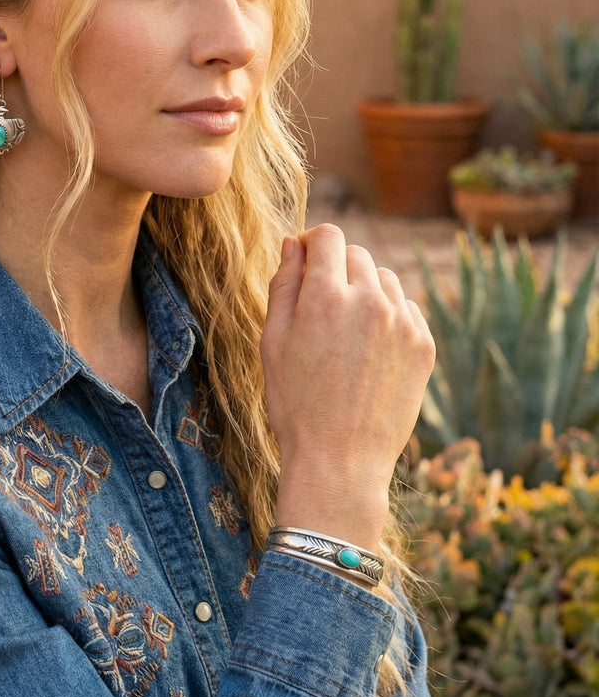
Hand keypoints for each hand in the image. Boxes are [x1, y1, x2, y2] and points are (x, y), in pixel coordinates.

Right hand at [260, 224, 434, 548]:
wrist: (340, 460)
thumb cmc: (296, 402)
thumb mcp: (272, 341)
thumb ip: (283, 284)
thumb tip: (293, 243)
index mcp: (325, 296)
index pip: (327, 236)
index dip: (311, 243)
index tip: (304, 261)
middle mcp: (369, 301)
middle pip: (356, 254)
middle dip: (335, 268)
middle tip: (320, 305)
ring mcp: (402, 323)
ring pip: (384, 278)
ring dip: (364, 290)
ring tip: (346, 330)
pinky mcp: (424, 345)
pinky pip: (406, 308)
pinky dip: (388, 315)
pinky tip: (369, 348)